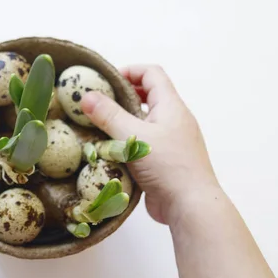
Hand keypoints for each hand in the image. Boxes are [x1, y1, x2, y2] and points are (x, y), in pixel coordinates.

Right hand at [81, 65, 218, 224]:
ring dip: (123, 120)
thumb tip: (86, 96)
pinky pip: (144, 142)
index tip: (106, 81)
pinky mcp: (165, 161)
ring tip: (100, 126)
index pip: (151, 73)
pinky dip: (128, 141)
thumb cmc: (168, 166)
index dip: (129, 71)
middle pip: (148, 95)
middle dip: (122, 96)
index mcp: (171, 106)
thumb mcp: (133, 136)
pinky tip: (110, 151)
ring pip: (145, 121)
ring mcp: (171, 141)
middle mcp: (174, 120)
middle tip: (99, 103)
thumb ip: (109, 115)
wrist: (191, 206)